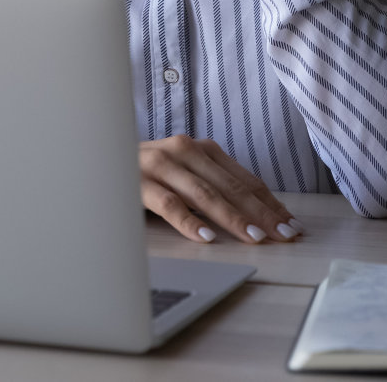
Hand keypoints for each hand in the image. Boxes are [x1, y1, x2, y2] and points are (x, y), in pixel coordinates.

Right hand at [140, 135, 304, 243]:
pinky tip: (205, 238)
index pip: (244, 178)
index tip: (291, 225)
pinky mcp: (136, 181)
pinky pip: (166, 203)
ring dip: (232, 218)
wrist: (95, 157)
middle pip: (229, 186)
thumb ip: (213, 186)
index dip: (270, 202)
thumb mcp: (184, 175)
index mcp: (199, 148)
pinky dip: (188, 222)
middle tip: (284, 235)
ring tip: (255, 238)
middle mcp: (182, 150)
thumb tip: (258, 214)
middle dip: (261, 213)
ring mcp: (158, 164)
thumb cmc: (144, 174)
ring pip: (203, 193)